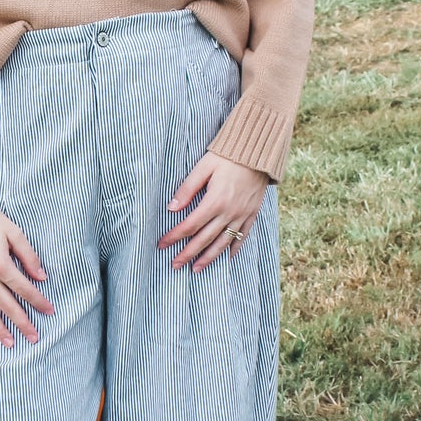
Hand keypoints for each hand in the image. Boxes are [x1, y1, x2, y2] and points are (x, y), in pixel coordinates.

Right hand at [0, 199, 54, 345]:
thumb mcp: (13, 231)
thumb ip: (28, 255)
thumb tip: (42, 277)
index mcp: (1, 265)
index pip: (25, 289)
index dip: (39, 301)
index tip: (50, 311)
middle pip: (7, 306)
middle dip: (23, 323)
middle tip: (34, 338)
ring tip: (9, 343)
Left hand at [158, 154, 269, 272]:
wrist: (259, 151)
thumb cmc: (228, 156)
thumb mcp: (203, 167)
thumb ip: (187, 188)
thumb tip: (171, 208)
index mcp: (215, 201)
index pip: (190, 225)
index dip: (174, 236)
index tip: (161, 244)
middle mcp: (229, 212)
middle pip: (205, 239)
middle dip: (188, 253)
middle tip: (175, 265)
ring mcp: (242, 215)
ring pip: (223, 242)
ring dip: (209, 258)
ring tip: (196, 269)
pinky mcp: (252, 213)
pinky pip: (243, 236)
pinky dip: (234, 248)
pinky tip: (225, 257)